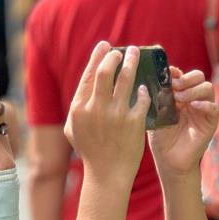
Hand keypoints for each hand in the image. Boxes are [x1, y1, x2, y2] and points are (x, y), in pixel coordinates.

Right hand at [64, 42, 150, 181]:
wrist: (107, 174)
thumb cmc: (90, 151)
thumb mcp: (74, 128)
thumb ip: (77, 106)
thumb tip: (85, 84)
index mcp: (79, 108)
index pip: (89, 75)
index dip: (97, 57)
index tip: (105, 45)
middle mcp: (96, 109)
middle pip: (106, 71)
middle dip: (115, 56)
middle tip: (122, 50)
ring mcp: (115, 115)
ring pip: (126, 79)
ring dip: (132, 63)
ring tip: (136, 55)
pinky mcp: (133, 122)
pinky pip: (141, 99)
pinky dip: (143, 91)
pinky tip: (145, 88)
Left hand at [148, 67, 218, 176]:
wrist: (169, 160)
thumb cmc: (160, 138)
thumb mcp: (156, 115)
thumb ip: (158, 98)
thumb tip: (155, 80)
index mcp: (180, 95)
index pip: (182, 75)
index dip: (176, 72)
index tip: (167, 73)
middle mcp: (193, 99)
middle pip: (198, 76)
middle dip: (187, 78)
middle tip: (175, 85)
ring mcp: (203, 109)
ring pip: (208, 88)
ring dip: (193, 89)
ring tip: (180, 98)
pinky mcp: (211, 122)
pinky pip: (214, 108)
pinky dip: (205, 104)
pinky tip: (193, 106)